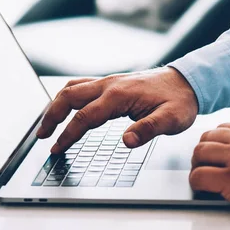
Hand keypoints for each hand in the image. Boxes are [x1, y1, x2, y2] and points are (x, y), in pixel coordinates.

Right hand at [36, 67, 198, 152]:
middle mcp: (109, 84)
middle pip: (68, 97)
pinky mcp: (111, 83)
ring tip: (46, 124)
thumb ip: (148, 129)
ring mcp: (109, 81)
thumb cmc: (180, 101)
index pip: (84, 117)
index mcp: (120, 95)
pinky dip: (66, 97)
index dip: (67, 134)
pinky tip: (64, 108)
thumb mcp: (172, 120)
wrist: (188, 81)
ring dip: (55, 105)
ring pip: (71, 88)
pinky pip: (81, 86)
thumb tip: (127, 141)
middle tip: (42, 136)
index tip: (56, 149)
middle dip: (51, 116)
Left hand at [190, 121, 229, 226]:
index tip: (214, 154)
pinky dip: (197, 183)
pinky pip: (199, 176)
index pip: (221, 128)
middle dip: (203, 153)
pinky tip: (203, 188)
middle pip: (206, 138)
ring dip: (198, 166)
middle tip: (204, 165)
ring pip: (199, 154)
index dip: (214, 143)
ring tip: (203, 176)